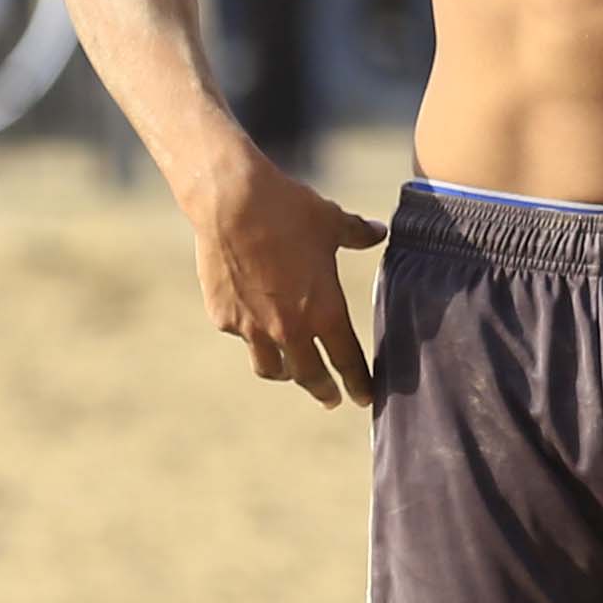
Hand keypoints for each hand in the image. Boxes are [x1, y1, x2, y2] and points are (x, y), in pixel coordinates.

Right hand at [186, 157, 383, 404]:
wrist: (232, 202)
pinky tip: (251, 324)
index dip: (358, 382)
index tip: (365, 397)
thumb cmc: (288, 210)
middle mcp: (290, 328)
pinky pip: (241, 335)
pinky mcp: (224, 317)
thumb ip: (357, 234)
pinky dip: (250, 334)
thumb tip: (378, 231)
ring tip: (289, 371)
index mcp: (324, 311)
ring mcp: (253, 328)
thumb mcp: (330, 222)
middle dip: (324, 391)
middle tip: (331, 399)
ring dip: (284, 372)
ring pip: (270, 368)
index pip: (347, 361)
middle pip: (310, 377)